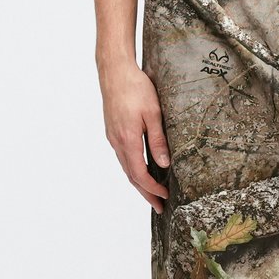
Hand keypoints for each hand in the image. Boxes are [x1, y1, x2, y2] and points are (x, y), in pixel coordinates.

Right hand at [100, 61, 169, 213]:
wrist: (114, 70)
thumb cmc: (136, 87)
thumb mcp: (153, 113)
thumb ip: (158, 140)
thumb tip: (165, 165)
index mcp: (127, 140)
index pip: (140, 174)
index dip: (153, 188)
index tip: (165, 196)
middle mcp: (117, 142)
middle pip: (131, 176)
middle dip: (146, 194)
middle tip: (159, 208)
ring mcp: (113, 138)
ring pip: (126, 168)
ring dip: (140, 184)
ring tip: (152, 195)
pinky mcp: (113, 132)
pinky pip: (124, 158)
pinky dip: (134, 170)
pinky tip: (142, 173)